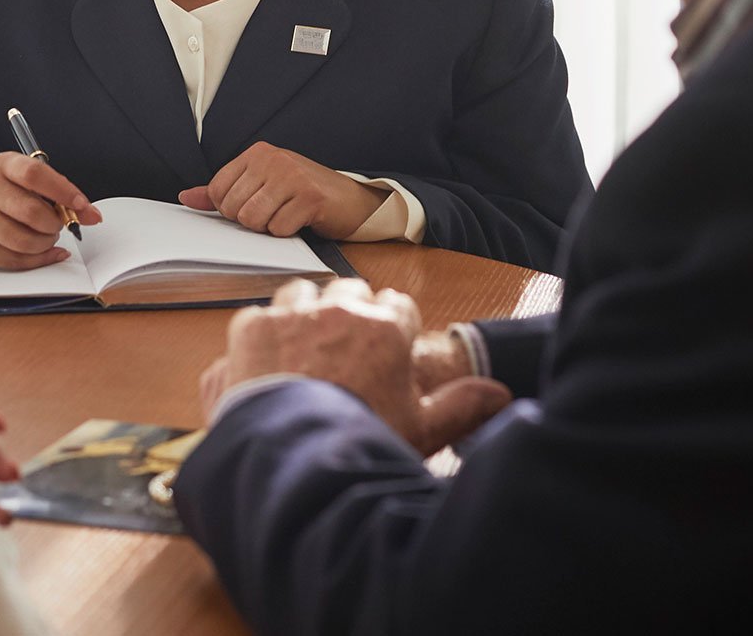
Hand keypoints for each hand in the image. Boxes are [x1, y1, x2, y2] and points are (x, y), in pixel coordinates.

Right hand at [0, 152, 102, 269]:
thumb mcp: (35, 179)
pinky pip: (12, 260)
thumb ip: (63, 193)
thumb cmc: (13, 188)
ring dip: (45, 243)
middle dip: (55, 223)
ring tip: (48, 235)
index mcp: (4, 165)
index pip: (34, 174)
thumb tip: (92, 216)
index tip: (81, 205)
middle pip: (30, 212)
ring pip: (21, 241)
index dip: (63, 191)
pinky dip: (37, 260)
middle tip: (60, 223)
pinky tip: (46, 252)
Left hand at [178, 141, 382, 238]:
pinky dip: (287, 232)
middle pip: (233, 209)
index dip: (230, 209)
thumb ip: (223, 191)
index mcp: (257, 153)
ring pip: (253, 220)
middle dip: (251, 220)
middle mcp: (272, 159)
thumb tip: (186, 198)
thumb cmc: (303, 193)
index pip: (217, 191)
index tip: (253, 205)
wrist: (350, 200)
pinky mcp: (309, 197)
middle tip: (274, 211)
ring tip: (286, 214)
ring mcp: (291, 176)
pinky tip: (300, 220)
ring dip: (269, 227)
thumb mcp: (261, 184)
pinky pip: (278, 229)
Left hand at [199, 279, 511, 456]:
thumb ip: (461, 405)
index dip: (391, 328)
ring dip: (306, 312)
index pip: (396, 305)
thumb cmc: (359, 446)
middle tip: (345, 350)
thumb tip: (499, 392)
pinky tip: (266, 362)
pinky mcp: (253, 327)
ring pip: (304, 292)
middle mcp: (341, 312)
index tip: (384, 350)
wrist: (292, 460)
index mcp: (386, 329)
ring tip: (304, 348)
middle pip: (351, 292)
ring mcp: (293, 315)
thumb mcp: (421, 431)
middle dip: (350, 313)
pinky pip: (260, 314)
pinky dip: (264, 334)